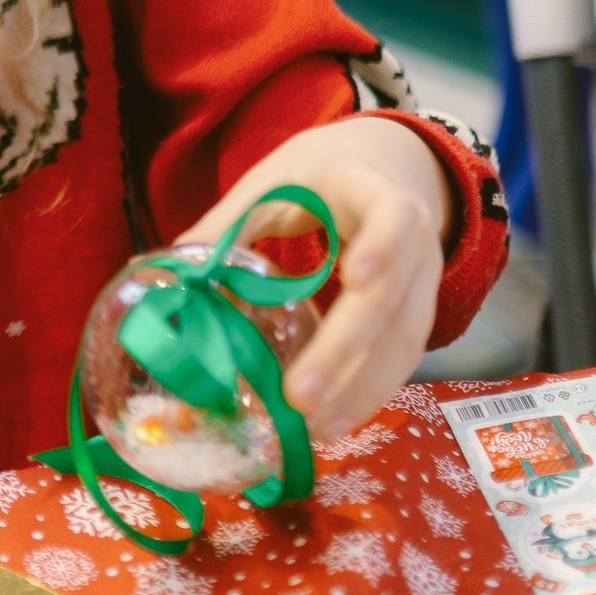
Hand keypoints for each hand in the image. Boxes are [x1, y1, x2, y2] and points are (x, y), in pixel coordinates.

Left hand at [175, 115, 449, 443]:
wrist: (391, 167)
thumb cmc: (324, 173)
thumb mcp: (275, 181)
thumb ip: (230, 222)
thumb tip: (171, 271)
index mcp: (376, 194)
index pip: (392, 220)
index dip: (380, 249)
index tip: (353, 277)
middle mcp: (416, 244)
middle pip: (392, 303)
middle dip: (346, 352)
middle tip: (301, 397)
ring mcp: (424, 283)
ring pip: (404, 343)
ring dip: (360, 390)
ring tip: (313, 428)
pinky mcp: (418, 314)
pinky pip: (401, 359)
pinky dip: (369, 392)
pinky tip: (334, 423)